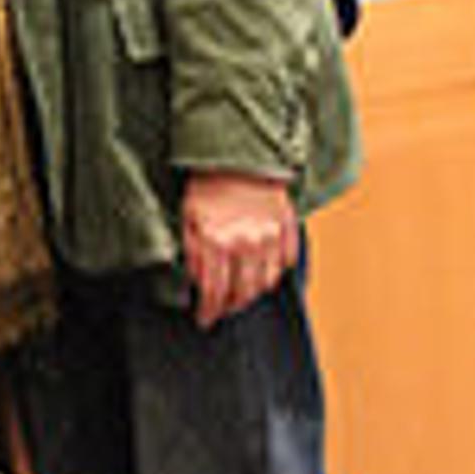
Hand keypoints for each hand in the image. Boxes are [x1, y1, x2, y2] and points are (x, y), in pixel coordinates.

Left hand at [181, 171, 300, 327]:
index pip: (213, 291)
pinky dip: (274, 273)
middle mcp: (246, 243)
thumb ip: (192, 253)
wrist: (239, 154)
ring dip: (251, 294)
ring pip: (265, 282)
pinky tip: (262, 274)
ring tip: (240, 296)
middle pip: (242, 292)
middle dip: (230, 307)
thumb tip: (196, 282)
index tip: (203, 319)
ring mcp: (270, 237)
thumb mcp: (186, 217)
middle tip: (221, 310)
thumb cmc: (207, 183)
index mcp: (217, 241)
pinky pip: (285, 262)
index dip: (208, 310)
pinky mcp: (287, 229)